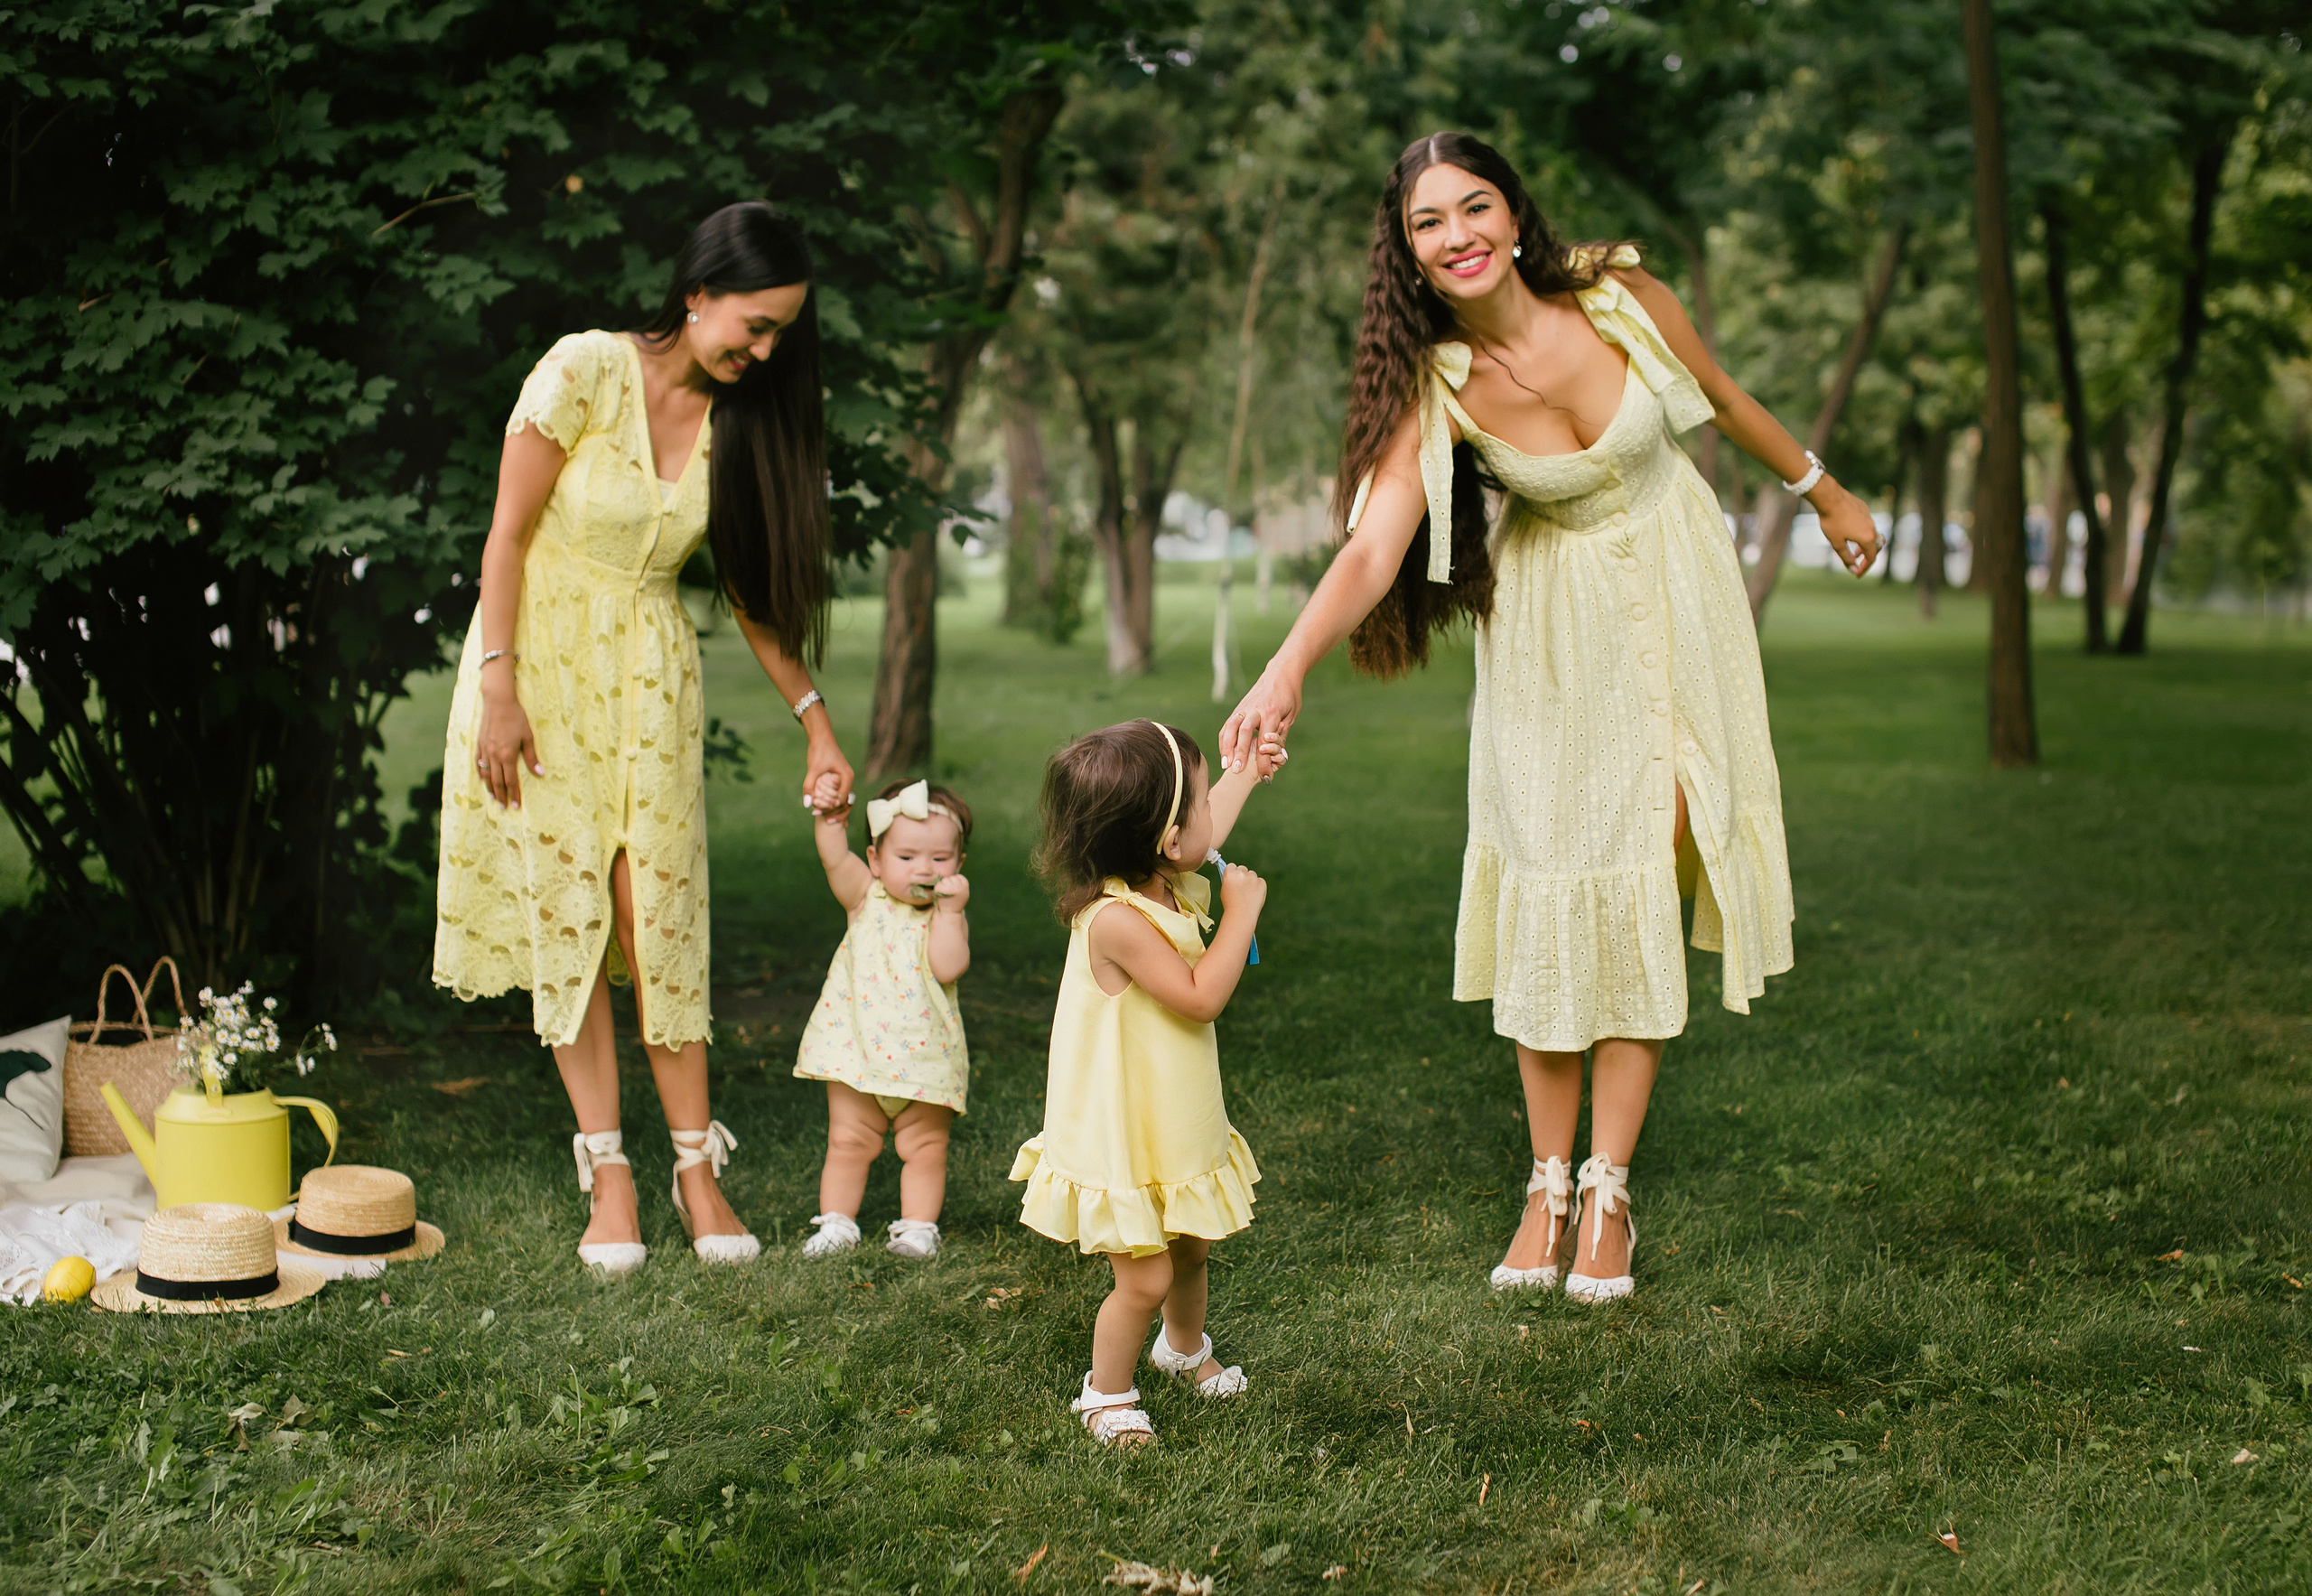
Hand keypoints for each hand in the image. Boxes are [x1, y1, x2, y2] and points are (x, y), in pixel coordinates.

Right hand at [476, 679, 541, 808]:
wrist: (498, 702)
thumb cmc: (516, 718)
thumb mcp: (528, 737)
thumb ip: (532, 757)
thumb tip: (540, 773)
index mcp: (507, 756)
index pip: (511, 781)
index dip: (514, 794)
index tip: (515, 806)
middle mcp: (494, 756)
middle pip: (497, 781)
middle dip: (501, 796)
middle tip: (504, 808)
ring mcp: (485, 750)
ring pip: (486, 774)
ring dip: (490, 788)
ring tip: (493, 798)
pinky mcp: (479, 743)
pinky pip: (478, 763)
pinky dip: (480, 773)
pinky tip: (482, 779)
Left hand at [802, 736, 853, 816]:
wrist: (821, 737)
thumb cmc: (818, 751)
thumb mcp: (813, 769)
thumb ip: (809, 786)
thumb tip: (807, 804)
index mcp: (847, 778)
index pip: (842, 800)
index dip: (832, 809)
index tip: (820, 815)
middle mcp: (848, 779)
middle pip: (846, 803)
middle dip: (835, 813)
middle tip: (824, 821)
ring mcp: (845, 779)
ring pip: (842, 799)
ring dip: (834, 808)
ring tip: (823, 818)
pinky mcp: (839, 778)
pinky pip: (838, 793)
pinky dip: (833, 802)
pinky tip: (826, 811)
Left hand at [934, 873, 970, 913]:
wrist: (949, 915)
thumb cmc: (955, 903)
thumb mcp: (962, 892)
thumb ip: (961, 883)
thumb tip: (960, 861)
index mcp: (965, 885)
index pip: (958, 877)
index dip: (956, 884)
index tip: (955, 893)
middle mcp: (958, 886)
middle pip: (951, 878)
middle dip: (949, 884)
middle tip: (950, 895)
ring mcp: (948, 887)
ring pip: (944, 880)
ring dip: (943, 886)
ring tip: (945, 896)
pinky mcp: (939, 889)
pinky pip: (938, 884)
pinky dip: (938, 889)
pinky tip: (941, 896)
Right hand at [1217, 861, 1266, 917]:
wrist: (1242, 914)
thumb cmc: (1231, 904)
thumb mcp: (1224, 889)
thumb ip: (1229, 880)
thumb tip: (1232, 875)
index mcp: (1230, 874)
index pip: (1231, 866)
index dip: (1232, 873)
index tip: (1233, 879)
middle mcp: (1241, 873)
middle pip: (1242, 868)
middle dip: (1242, 876)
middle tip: (1241, 888)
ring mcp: (1253, 878)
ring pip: (1252, 874)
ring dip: (1250, 881)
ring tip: (1247, 894)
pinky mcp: (1262, 883)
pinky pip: (1260, 881)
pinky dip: (1258, 886)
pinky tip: (1253, 895)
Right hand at [1220, 663, 1303, 779]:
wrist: (1280, 673)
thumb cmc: (1289, 696)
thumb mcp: (1291, 716)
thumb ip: (1281, 736)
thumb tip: (1277, 758)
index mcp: (1271, 712)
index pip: (1265, 740)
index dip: (1264, 759)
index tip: (1265, 776)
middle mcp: (1255, 709)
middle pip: (1244, 732)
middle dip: (1240, 752)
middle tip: (1237, 771)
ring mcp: (1244, 707)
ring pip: (1231, 727)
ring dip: (1226, 746)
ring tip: (1225, 764)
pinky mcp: (1238, 708)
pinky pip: (1228, 725)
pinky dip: (1224, 739)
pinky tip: (1224, 753)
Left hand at [1813, 482, 1881, 577]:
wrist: (1829, 498)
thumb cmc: (1832, 522)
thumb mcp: (1837, 544)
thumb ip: (1847, 559)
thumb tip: (1854, 571)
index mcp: (1867, 538)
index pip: (1871, 557)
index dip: (1865, 567)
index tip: (1857, 574)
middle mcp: (1872, 527)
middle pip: (1875, 546)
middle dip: (1867, 556)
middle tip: (1857, 561)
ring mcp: (1869, 516)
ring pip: (1871, 534)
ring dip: (1864, 544)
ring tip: (1853, 549)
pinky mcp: (1863, 508)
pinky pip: (1866, 523)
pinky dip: (1861, 532)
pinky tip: (1849, 531)